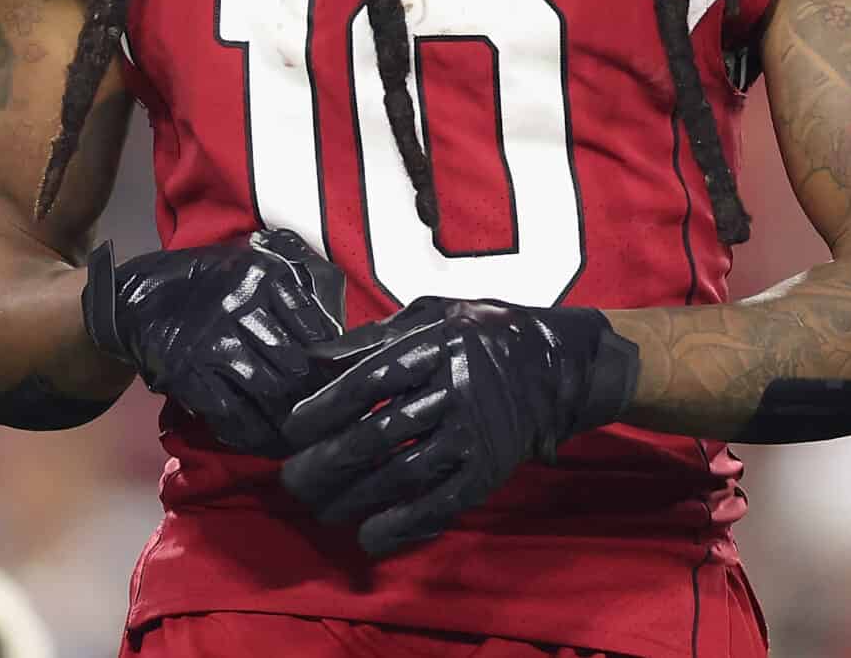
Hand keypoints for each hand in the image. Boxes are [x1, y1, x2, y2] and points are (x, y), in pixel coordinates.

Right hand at [84, 227, 345, 454]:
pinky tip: (263, 441)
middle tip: (329, 418)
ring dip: (288, 422)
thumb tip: (333, 342)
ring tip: (302, 438)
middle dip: (315, 397)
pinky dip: (251, 433)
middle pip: (296, 364)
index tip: (344, 382)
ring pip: (268, 391)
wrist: (138, 296)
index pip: (315, 328)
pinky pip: (230, 412)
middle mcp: (242, 305)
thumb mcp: (252, 270)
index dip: (334, 362)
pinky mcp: (188, 372)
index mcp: (265, 276)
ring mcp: (213, 341)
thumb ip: (291, 299)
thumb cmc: (206, 285)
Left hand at [278, 296, 639, 555]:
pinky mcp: (489, 469)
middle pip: (374, 435)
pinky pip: (440, 504)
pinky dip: (403, 526)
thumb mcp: (433, 313)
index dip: (322, 408)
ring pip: (401, 475)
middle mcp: (453, 389)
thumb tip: (312, 359)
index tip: (291, 428)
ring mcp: (474, 433)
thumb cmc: (484, 333)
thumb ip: (373, 337)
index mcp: (434, 345)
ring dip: (353, 500)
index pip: (365, 381)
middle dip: (325, 464)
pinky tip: (370, 537)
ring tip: (321, 510)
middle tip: (293, 481)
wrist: (559, 364)